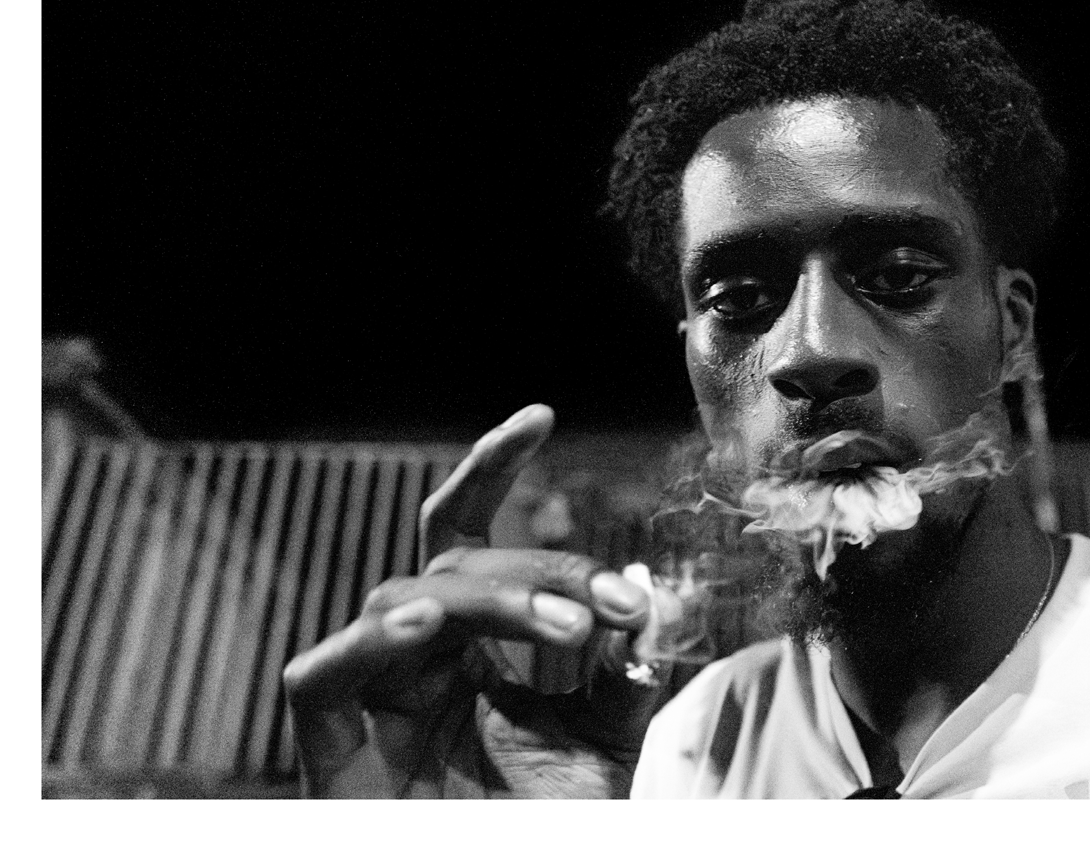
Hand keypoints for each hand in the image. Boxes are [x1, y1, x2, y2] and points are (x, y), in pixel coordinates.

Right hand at [282, 404, 661, 797]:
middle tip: (611, 606)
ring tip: (568, 630)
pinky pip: (317, 676)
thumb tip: (646, 602)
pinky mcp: (327, 746)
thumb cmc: (545, 825)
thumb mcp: (603, 745)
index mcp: (470, 642)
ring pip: (406, 598)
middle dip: (541, 568)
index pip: (469, 531)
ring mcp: (369, 695)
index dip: (493, 468)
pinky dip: (369, 642)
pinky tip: (426, 624)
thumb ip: (619, 674)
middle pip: (456, 560)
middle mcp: (415, 654)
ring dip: (494, 601)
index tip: (541, 415)